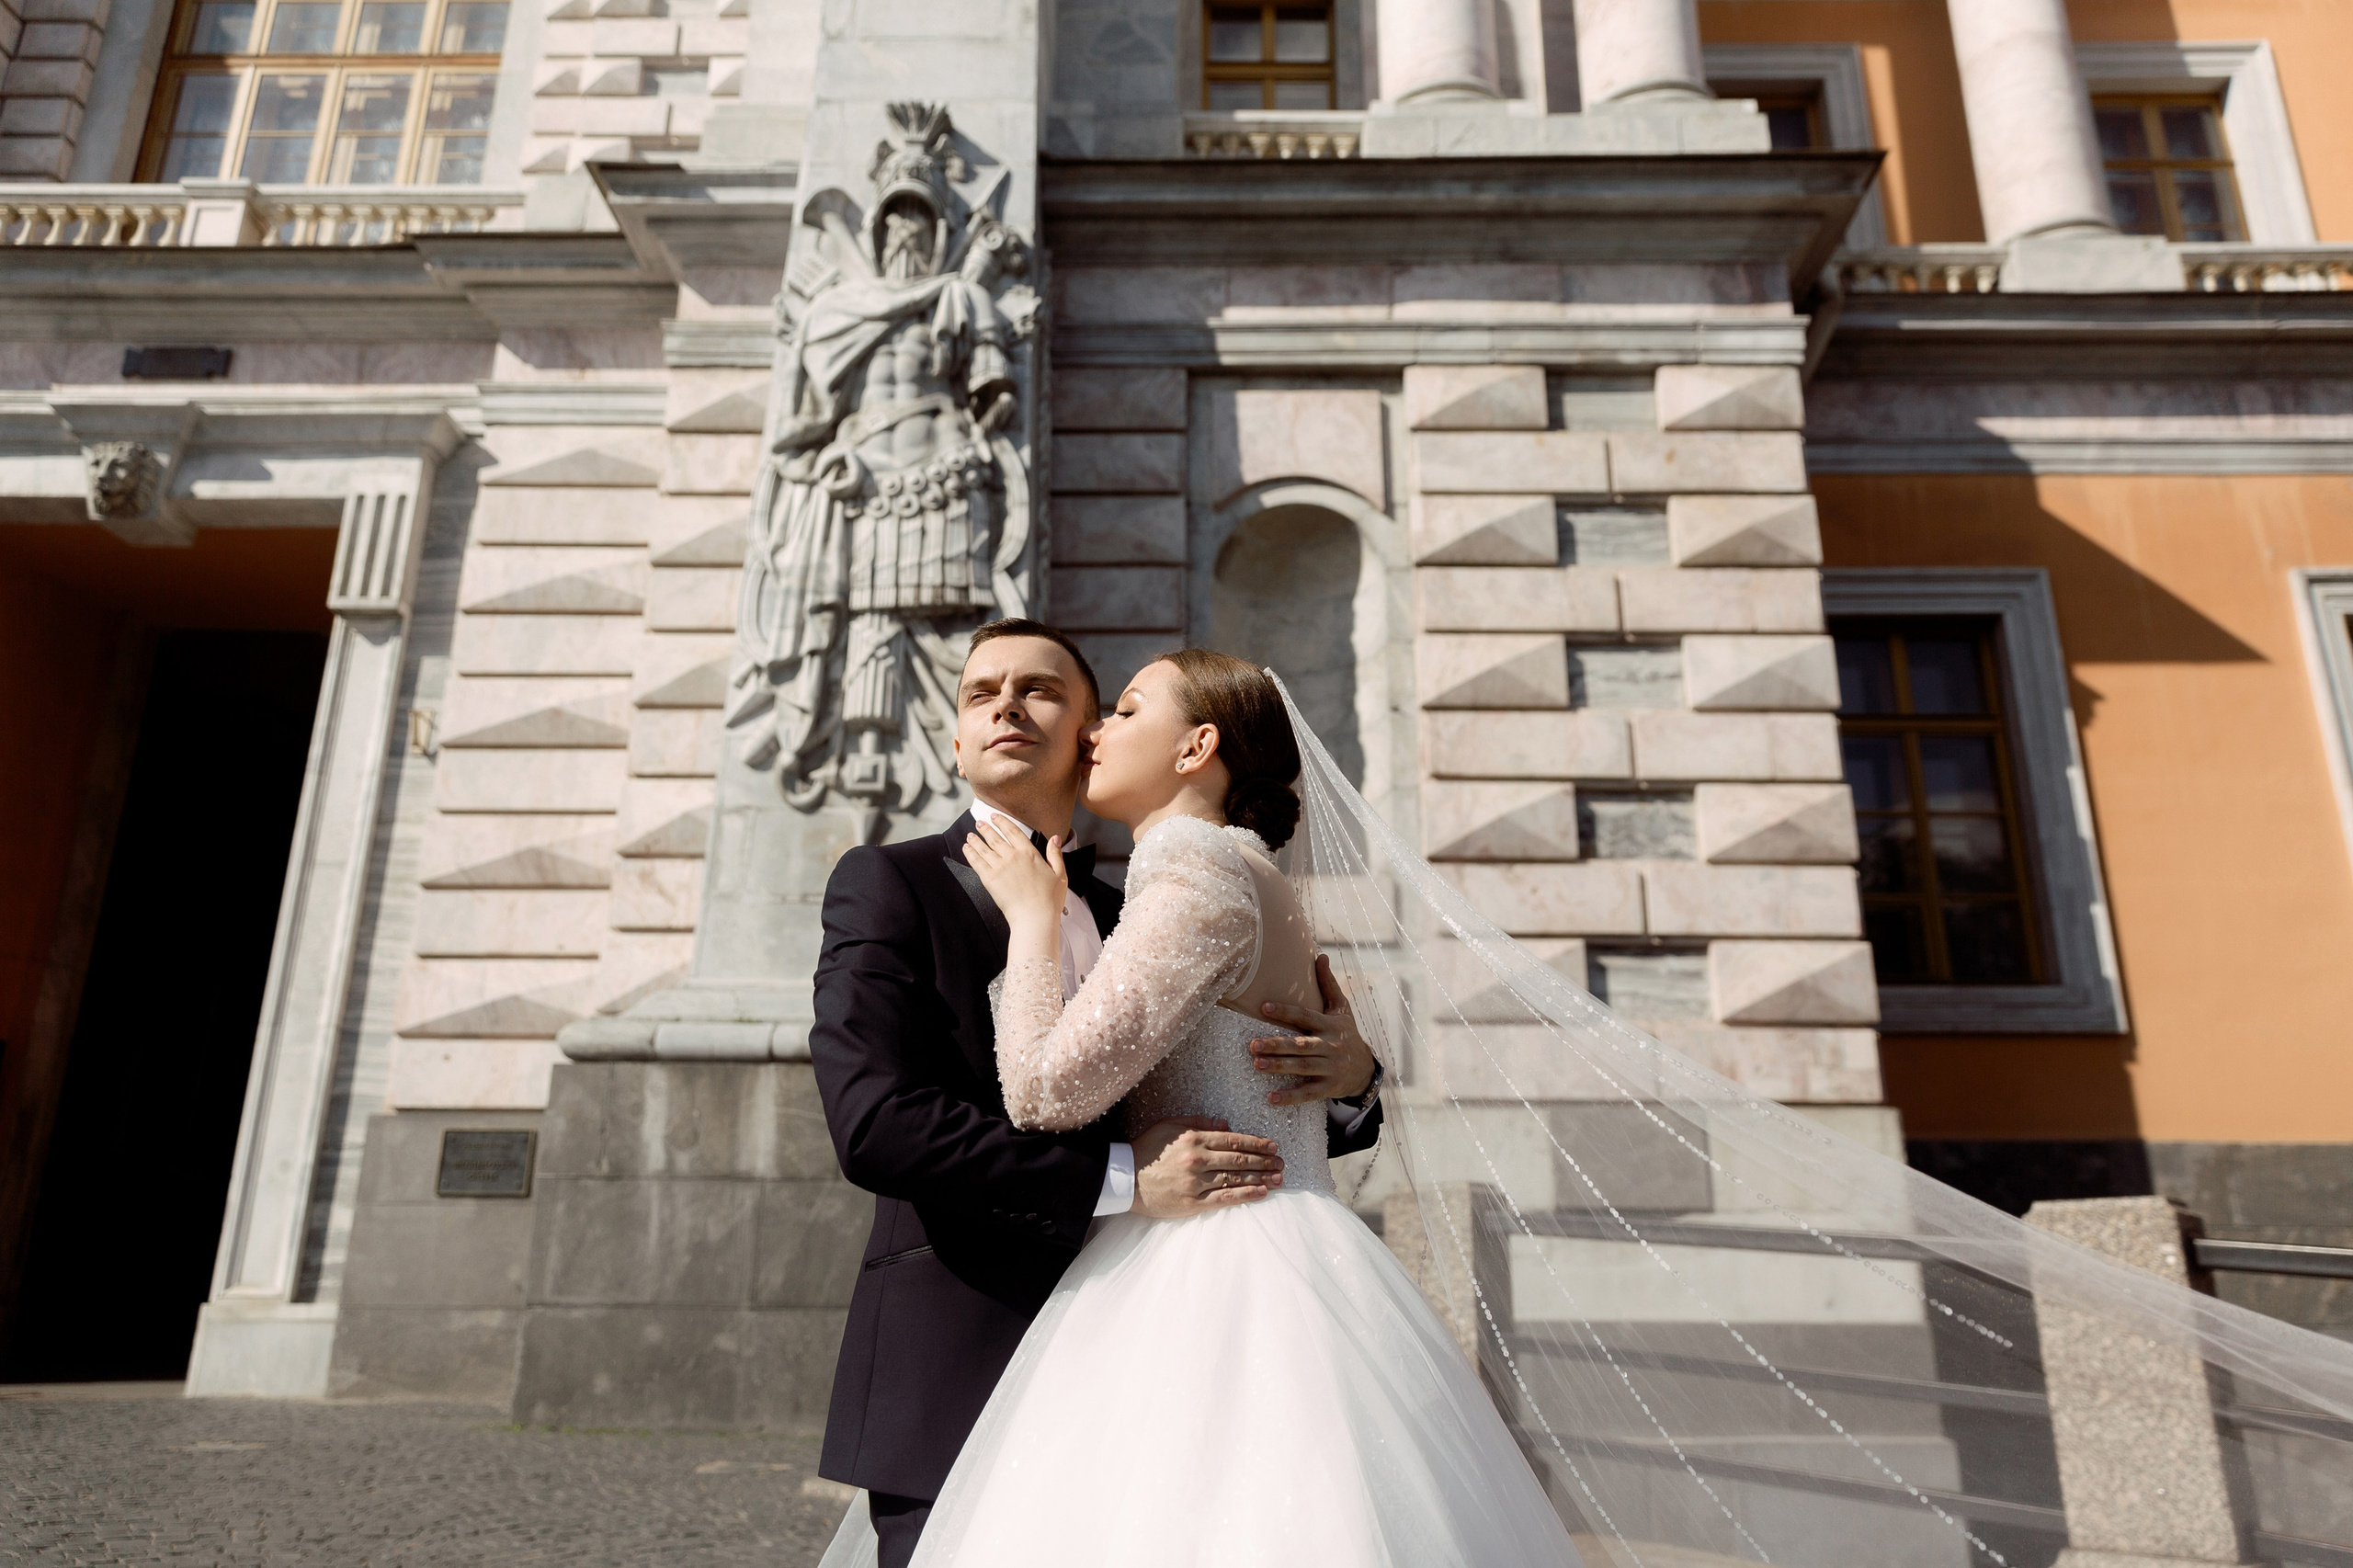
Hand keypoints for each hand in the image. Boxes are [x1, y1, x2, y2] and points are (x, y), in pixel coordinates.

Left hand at [963, 816, 1067, 934]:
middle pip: (995, 838)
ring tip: (970, 835)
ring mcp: (1000, 867)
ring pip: (984, 848)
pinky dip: (970, 853)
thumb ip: (1055, 855)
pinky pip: (977, 862)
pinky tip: (967, 848)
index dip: (1002, 823)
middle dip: (985, 829)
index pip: (1013, 832)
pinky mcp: (990, 879)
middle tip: (979, 823)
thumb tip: (1055, 839)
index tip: (995, 817)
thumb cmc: (1049, 900)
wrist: (1035, 917)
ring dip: (975, 840)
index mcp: (1030, 854)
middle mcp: (1013, 857)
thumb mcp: (1060, 875)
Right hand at [1132, 1116, 1283, 1218]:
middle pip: (1240, 1159)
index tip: (1273, 1146)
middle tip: (1281, 1163)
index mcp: (1194, 1138)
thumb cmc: (1146, 1150)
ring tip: (1278, 1178)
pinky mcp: (1191, 1202)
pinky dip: (1245, 1195)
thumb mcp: (1169, 1126)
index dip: (1257, 1143)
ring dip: (1261, 1178)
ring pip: (1236, 1179)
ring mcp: (1196, 1182)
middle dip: (1264, 1161)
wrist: (1123, 1178)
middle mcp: (1198, 1159)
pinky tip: (1261, 1193)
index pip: (1234, 1139)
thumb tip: (1226, 1123)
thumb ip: (1198, 1122)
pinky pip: (1224, 1199)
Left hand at [1250, 953, 1377, 1105]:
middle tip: (1252, 1044)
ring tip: (1256, 1064)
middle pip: (1301, 1045)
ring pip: (1303, 1068)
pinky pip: (1308, 1093)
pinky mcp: (1329, 1087)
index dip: (1285, 1011)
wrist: (1366, 1069)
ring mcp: (1330, 1068)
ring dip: (1280, 1067)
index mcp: (1330, 1025)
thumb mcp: (1341, 1009)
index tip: (1263, 1007)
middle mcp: (1330, 1046)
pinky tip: (1271, 1098)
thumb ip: (1328, 984)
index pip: (1305, 1016)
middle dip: (1277, 1045)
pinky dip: (1290, 1097)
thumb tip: (1320, 955)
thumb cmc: (1346, 1034)